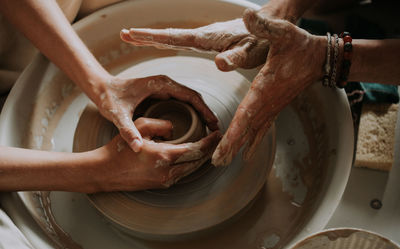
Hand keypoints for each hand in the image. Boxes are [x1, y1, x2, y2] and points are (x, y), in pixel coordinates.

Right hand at [93, 117, 221, 191]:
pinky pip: (182, 173)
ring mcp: (166, 181)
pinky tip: (192, 155)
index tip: (217, 133)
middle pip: (199, 161)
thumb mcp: (141, 126)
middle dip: (210, 150)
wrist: (105, 172)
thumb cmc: (120, 149)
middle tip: (216, 139)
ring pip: (192, 169)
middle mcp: (169, 172)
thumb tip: (175, 130)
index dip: (211, 141)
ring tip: (207, 146)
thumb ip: (162, 124)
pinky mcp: (162, 185)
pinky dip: (191, 164)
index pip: (198, 149)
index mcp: (165, 156)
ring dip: (201, 158)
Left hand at [94, 75, 218, 152]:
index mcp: (161, 84)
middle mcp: (165, 83)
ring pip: (189, 99)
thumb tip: (137, 147)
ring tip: (209, 129)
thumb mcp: (117, 115)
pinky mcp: (162, 93)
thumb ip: (127, 130)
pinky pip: (182, 102)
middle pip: (194, 97)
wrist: (101, 88)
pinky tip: (195, 125)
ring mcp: (164, 87)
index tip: (213, 124)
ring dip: (201, 112)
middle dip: (206, 113)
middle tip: (215, 130)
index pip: (191, 96)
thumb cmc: (109, 98)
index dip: (204, 110)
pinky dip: (192, 112)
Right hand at [120, 19, 268, 70]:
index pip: (174, 38)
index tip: (131, 34)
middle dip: (146, 36)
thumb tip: (217, 62)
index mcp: (208, 39)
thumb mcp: (252, 54)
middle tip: (125, 34)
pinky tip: (168, 43)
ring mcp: (207, 37)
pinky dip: (170, 40)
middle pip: (169, 35)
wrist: (272, 24)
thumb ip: (235, 58)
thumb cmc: (264, 41)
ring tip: (137, 38)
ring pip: (176, 37)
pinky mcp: (213, 40)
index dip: (152, 37)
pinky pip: (185, 40)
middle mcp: (204, 35)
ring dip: (155, 37)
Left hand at [211, 10, 325, 164]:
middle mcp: (268, 102)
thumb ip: (264, 25)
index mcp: (265, 88)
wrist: (319, 58)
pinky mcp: (274, 107)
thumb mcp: (283, 31)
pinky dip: (252, 142)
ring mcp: (272, 107)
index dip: (235, 134)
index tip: (224, 150)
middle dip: (232, 147)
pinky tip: (246, 154)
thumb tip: (247, 15)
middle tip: (216, 164)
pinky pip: (261, 128)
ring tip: (223, 162)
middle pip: (247, 129)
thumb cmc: (299, 45)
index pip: (247, 114)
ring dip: (239, 147)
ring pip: (253, 132)